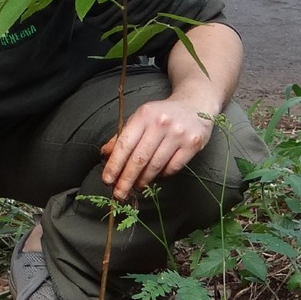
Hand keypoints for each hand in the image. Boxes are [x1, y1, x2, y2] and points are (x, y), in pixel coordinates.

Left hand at [98, 98, 213, 200]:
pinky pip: (173, 167)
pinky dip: (162, 175)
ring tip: (136, 187)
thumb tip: (105, 154)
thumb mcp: (141, 118)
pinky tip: (156, 176)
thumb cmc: (163, 115)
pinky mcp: (193, 144)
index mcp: (144, 114)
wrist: (195, 105)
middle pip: (139, 158)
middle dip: (126, 179)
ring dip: (143, 180)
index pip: (125, 144)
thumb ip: (123, 136)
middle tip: (119, 194)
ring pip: (156, 165)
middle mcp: (161, 123)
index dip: (114, 164)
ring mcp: (178, 133)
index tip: (107, 180)